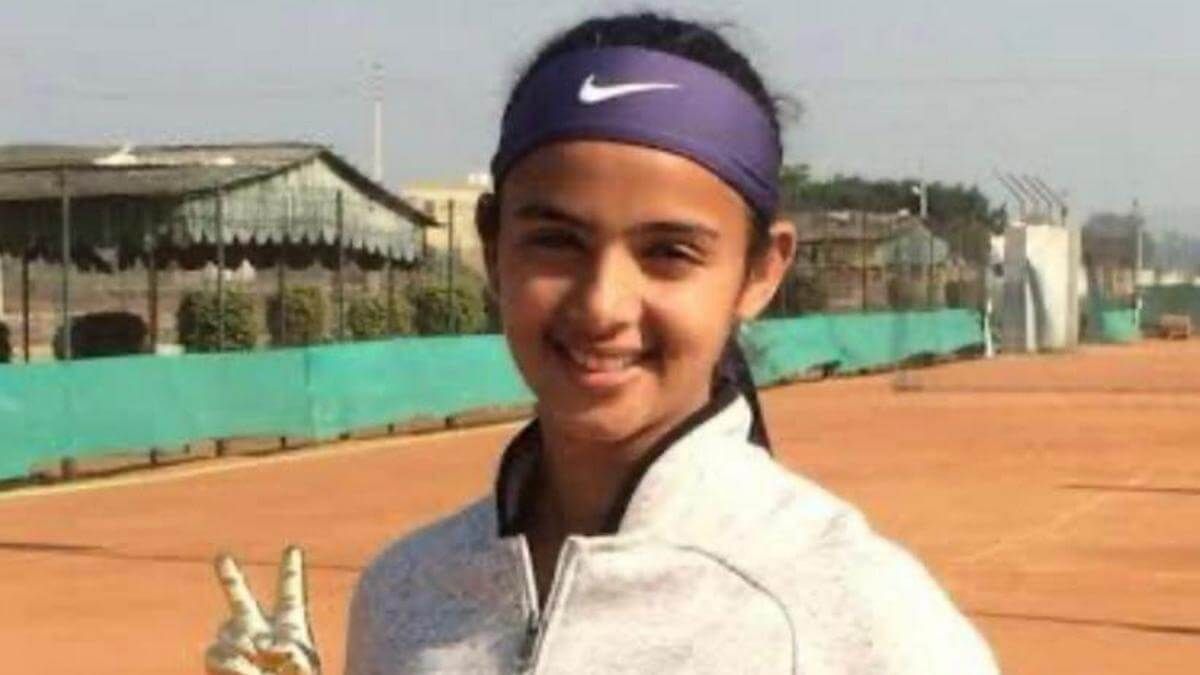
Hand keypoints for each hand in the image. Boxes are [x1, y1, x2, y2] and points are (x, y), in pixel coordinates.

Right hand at [205, 546, 320, 674]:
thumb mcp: (305, 666)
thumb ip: (289, 649)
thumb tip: (260, 645)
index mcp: (291, 627)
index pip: (291, 595)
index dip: (291, 571)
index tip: (292, 549)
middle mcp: (260, 632)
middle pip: (241, 601)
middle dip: (230, 579)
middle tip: (221, 556)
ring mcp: (238, 647)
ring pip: (227, 627)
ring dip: (242, 639)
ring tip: (257, 655)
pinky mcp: (220, 664)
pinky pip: (216, 653)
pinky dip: (231, 661)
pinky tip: (246, 668)